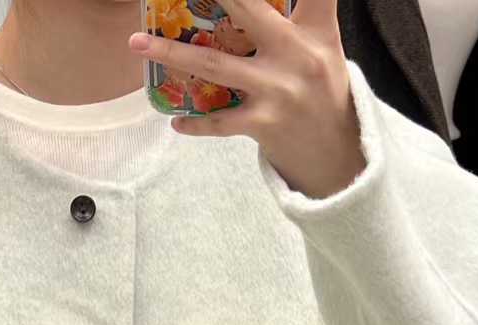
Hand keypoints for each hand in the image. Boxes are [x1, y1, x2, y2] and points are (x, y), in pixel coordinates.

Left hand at [129, 0, 366, 200]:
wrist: (340, 157)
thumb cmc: (325, 93)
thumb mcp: (325, 45)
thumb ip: (308, 13)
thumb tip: (270, 3)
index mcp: (315, 30)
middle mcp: (296, 54)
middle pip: (248, 9)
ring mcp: (276, 91)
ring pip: (214, 65)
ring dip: (171, 54)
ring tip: (138, 43)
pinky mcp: (263, 125)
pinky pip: (219, 122)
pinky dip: (195, 123)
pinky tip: (175, 120)